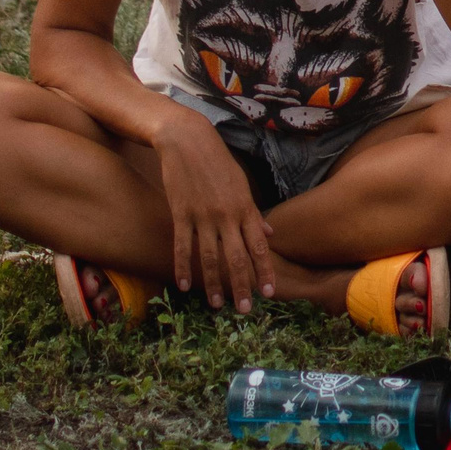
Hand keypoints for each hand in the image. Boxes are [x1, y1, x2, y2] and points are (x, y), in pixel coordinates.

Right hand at [155, 113, 276, 310]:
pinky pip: (182, 246)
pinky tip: (183, 286)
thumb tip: (270, 235)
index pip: (259, 247)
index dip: (264, 271)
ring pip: (210, 258)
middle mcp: (227, 215)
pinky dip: (183, 267)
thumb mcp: (242, 184)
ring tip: (217, 306)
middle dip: (242, 286)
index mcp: (246, 208)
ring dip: (214, 284)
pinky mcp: (181, 213)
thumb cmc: (218, 161)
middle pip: (237, 258)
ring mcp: (203, 216)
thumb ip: (253, 213)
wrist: (187, 140)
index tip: (269, 293)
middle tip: (245, 309)